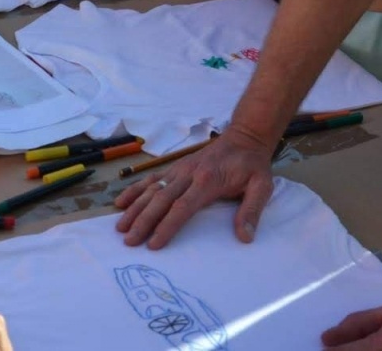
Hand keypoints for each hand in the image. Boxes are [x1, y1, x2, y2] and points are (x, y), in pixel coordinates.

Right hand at [113, 127, 275, 248]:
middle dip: (143, 221)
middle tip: (129, 241)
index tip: (153, 244)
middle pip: (161, 199)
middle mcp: (188, 174)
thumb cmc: (252, 166)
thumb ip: (251, 211)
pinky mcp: (175, 168)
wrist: (244, 137)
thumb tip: (244, 237)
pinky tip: (121, 202)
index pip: (183, 207)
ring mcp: (178, 170)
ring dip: (135, 208)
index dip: (167, 226)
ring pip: (151, 189)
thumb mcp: (262, 186)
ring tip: (120, 227)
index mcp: (208, 181)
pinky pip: (151, 179)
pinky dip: (134, 190)